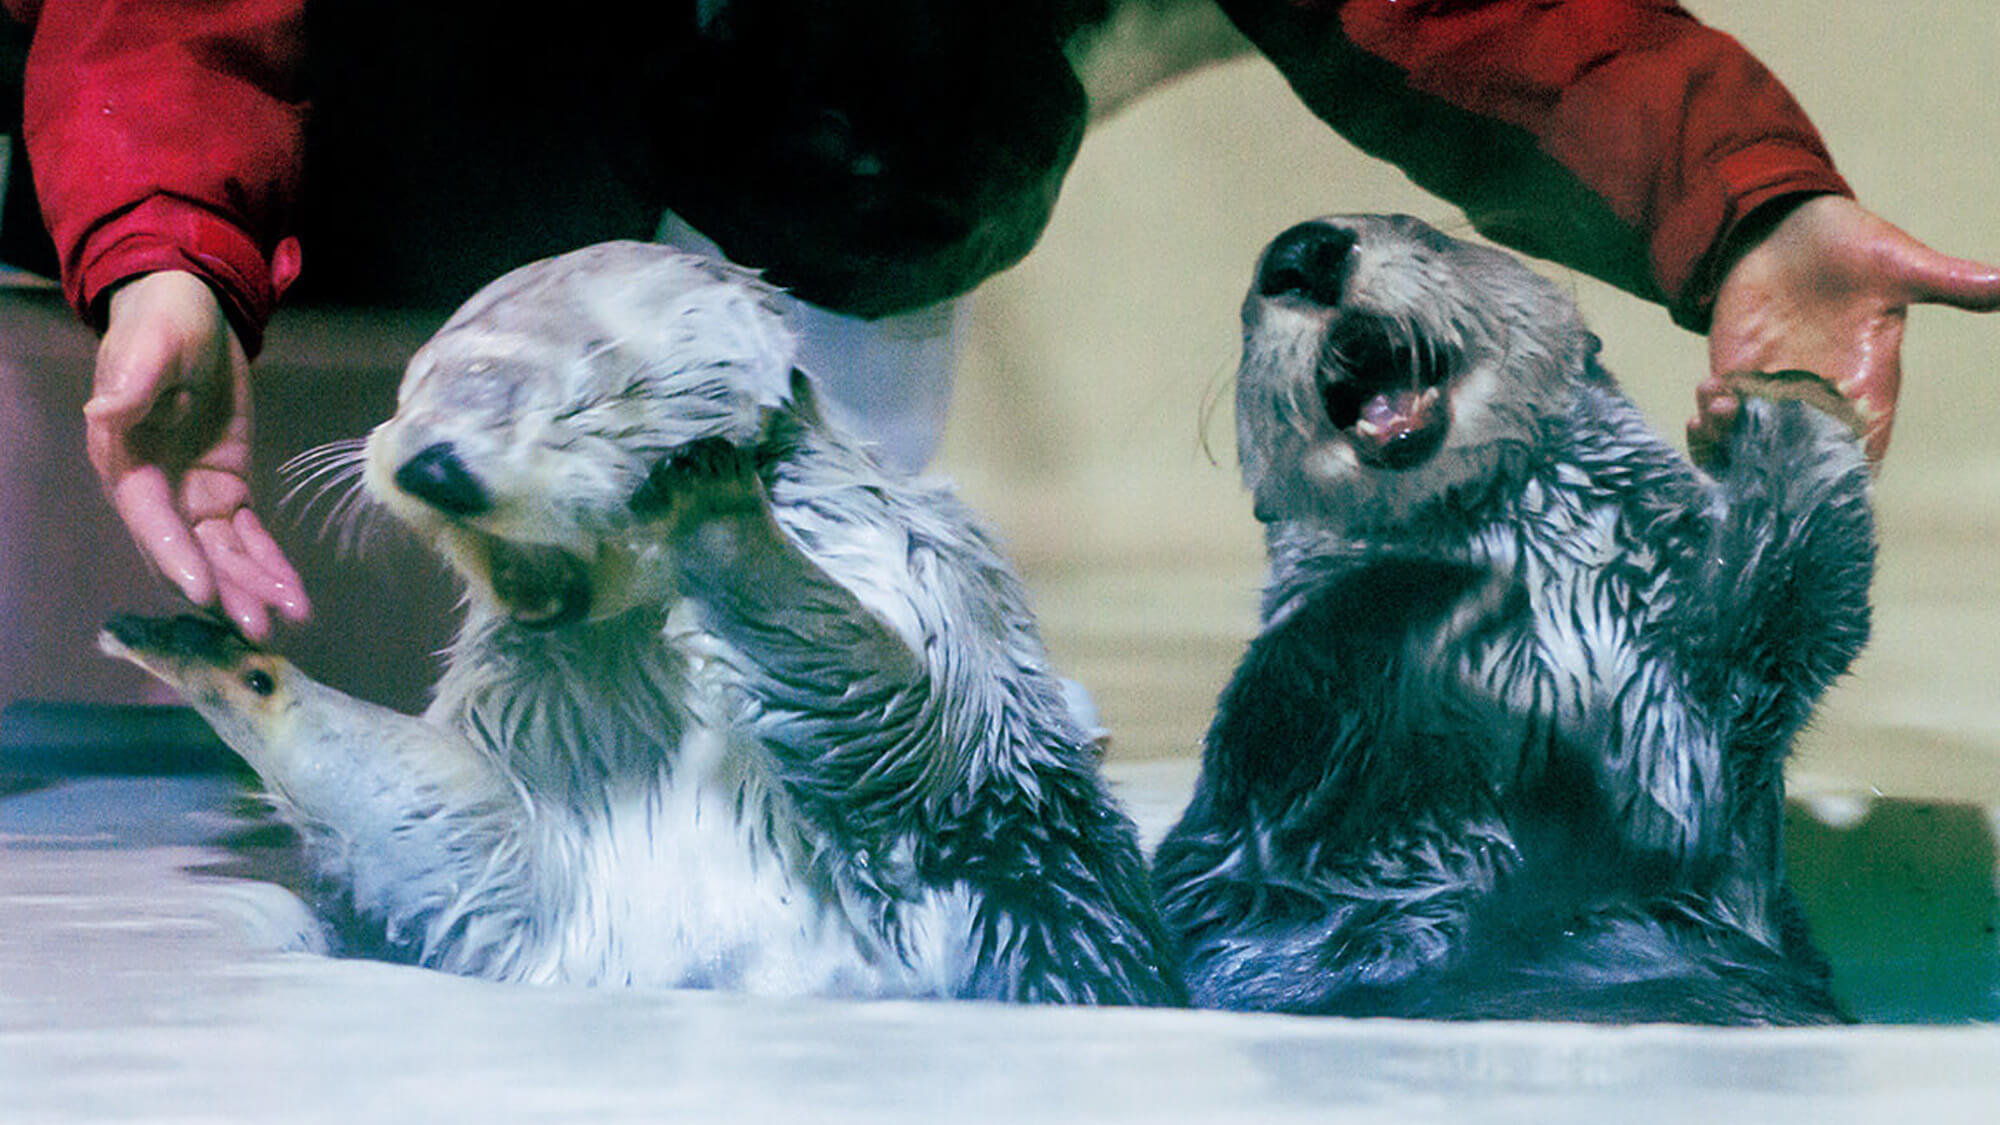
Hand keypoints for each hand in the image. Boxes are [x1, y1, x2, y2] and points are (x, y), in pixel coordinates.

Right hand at [86, 271, 308, 639]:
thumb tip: (103, 411)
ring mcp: (193, 495)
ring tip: (291, 619)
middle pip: (189, 551)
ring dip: (253, 588)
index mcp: (124, 460)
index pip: (149, 518)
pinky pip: (249, 537)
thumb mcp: (152, 343)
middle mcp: (156, 490)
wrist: (192, 313)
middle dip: (223, 591)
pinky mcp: (227, 491)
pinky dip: (271, 565)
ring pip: (223, 555)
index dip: (173, 554)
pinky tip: (296, 595)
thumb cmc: (163, 324)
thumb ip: (132, 381)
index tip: (200, 590)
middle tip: (258, 628)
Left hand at [1693, 195, 1999, 464]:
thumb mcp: (1898, 262)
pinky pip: (1724, 425)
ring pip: (1755, 450)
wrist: (1783, 223)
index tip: (1818, 480)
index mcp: (1870, 383)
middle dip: (1774, 467)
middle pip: (1803, 462)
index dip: (1845, 473)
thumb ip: (1947, 282)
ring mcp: (1776, 392)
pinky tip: (1705, 399)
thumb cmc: (1847, 242)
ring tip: (1718, 410)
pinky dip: (1710, 426)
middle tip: (1750, 442)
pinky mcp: (1738, 379)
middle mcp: (1821, 397)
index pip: (1865, 447)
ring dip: (1731, 446)